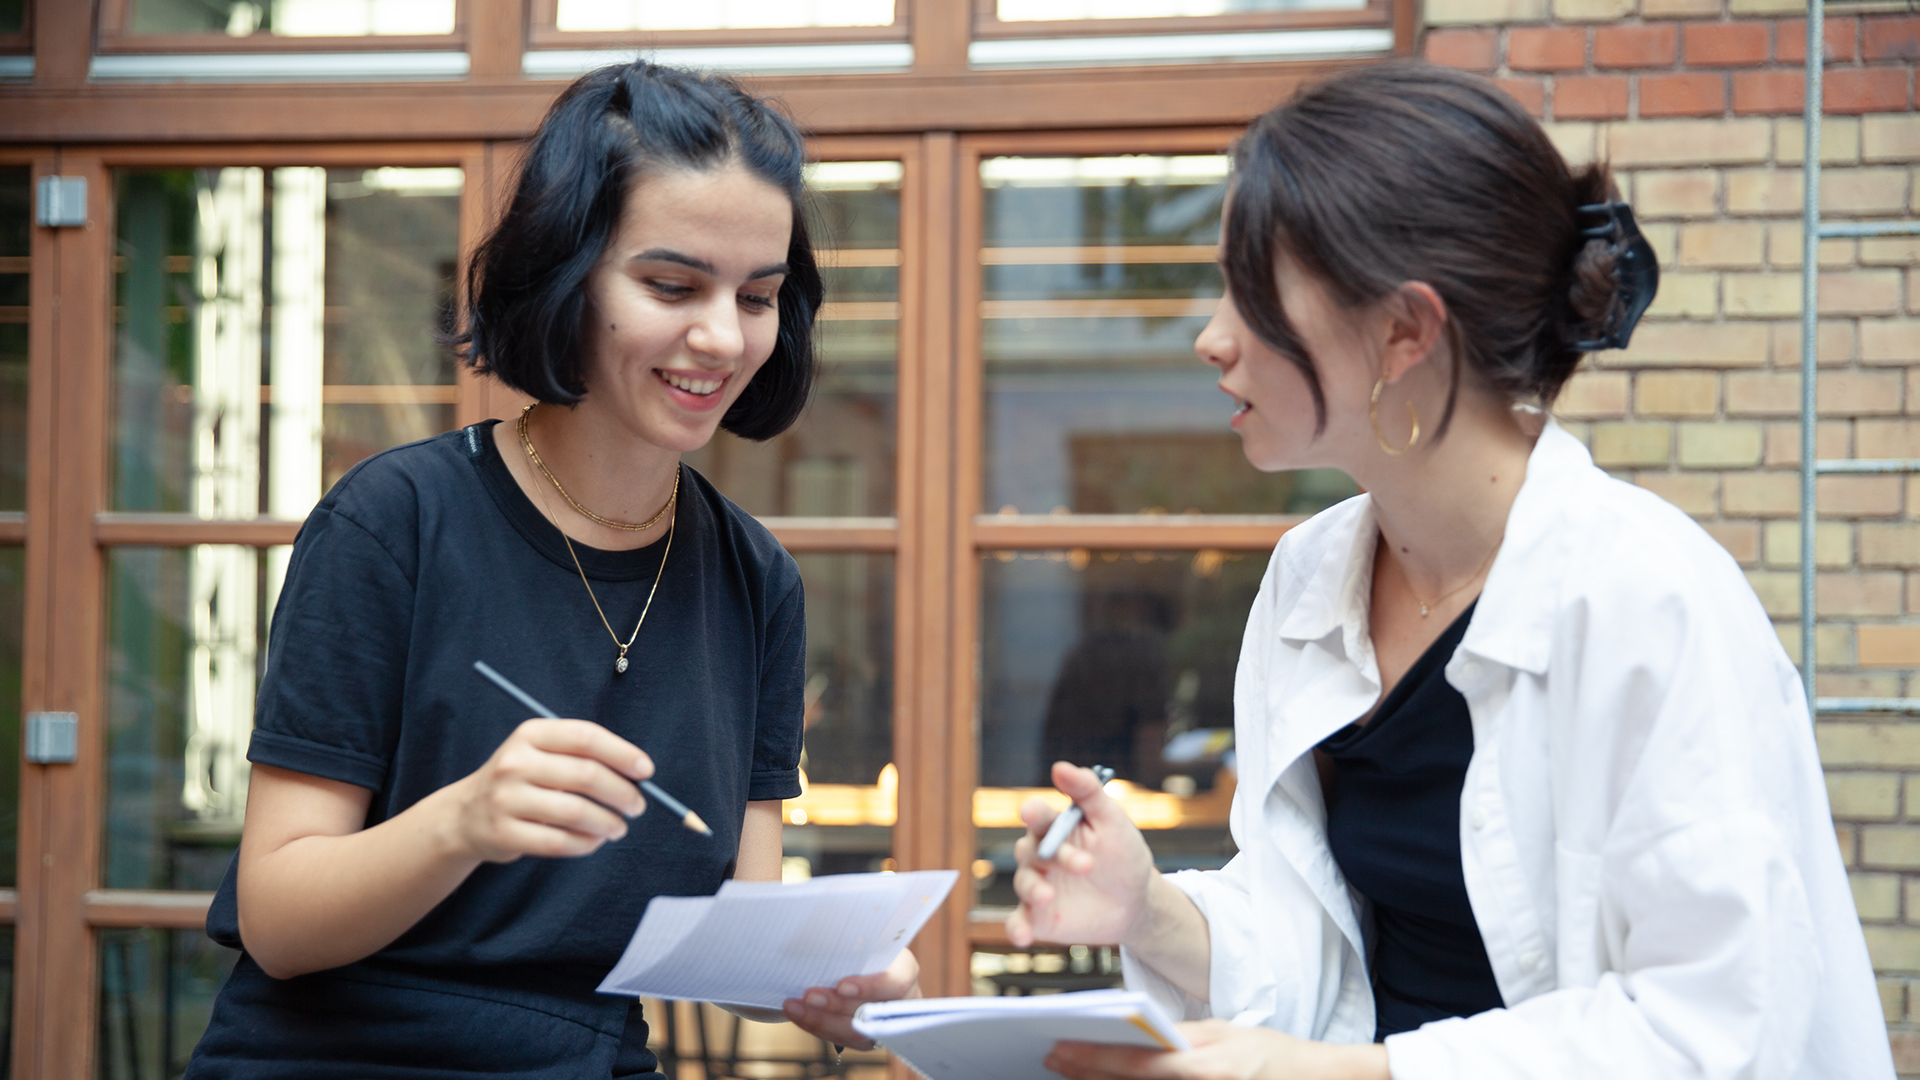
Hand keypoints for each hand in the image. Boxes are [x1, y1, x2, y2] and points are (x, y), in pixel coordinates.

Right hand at [449, 718, 652, 862]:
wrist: (465, 815)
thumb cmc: (521, 781)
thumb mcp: (541, 753)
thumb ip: (583, 756)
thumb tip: (639, 774)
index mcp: (531, 734)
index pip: (586, 738)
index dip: (622, 754)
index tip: (646, 771)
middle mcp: (515, 762)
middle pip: (586, 775)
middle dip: (622, 793)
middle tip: (638, 806)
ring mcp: (506, 798)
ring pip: (576, 812)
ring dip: (608, 823)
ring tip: (619, 828)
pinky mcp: (504, 833)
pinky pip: (558, 842)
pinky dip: (586, 844)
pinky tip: (595, 841)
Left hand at [780, 947, 918, 1049]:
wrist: (858, 961)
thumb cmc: (861, 944)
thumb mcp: (864, 936)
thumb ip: (853, 939)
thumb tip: (826, 929)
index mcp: (905, 971)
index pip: (897, 983)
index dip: (871, 987)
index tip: (842, 986)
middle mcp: (902, 1002)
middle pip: (872, 1012)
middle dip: (837, 1006)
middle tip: (809, 996)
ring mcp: (886, 1025)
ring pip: (856, 1033)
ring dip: (821, 1020)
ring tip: (795, 1006)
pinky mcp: (867, 1039)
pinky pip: (842, 1039)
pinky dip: (817, 1026)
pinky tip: (798, 1014)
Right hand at [1006, 761, 1156, 948]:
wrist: (1136, 903)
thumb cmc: (1122, 855)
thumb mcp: (1112, 820)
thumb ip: (1088, 793)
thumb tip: (1061, 767)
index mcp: (1055, 828)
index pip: (1039, 817)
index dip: (1035, 813)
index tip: (1033, 811)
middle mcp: (1040, 855)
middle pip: (1030, 850)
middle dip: (1053, 856)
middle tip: (1086, 865)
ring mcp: (1038, 886)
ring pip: (1024, 883)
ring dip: (1033, 888)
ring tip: (1048, 897)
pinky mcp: (1038, 917)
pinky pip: (1019, 921)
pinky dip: (1016, 928)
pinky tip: (1022, 937)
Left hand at [1043, 1020, 1390, 1079]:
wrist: (1309, 1079)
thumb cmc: (1265, 1053)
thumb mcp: (1220, 1032)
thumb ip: (1177, 1036)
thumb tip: (1133, 1029)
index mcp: (1201, 1066)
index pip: (1132, 1061)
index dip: (1091, 1055)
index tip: (1059, 1046)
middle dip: (1084, 1072)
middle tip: (1051, 1058)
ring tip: (1069, 1073)